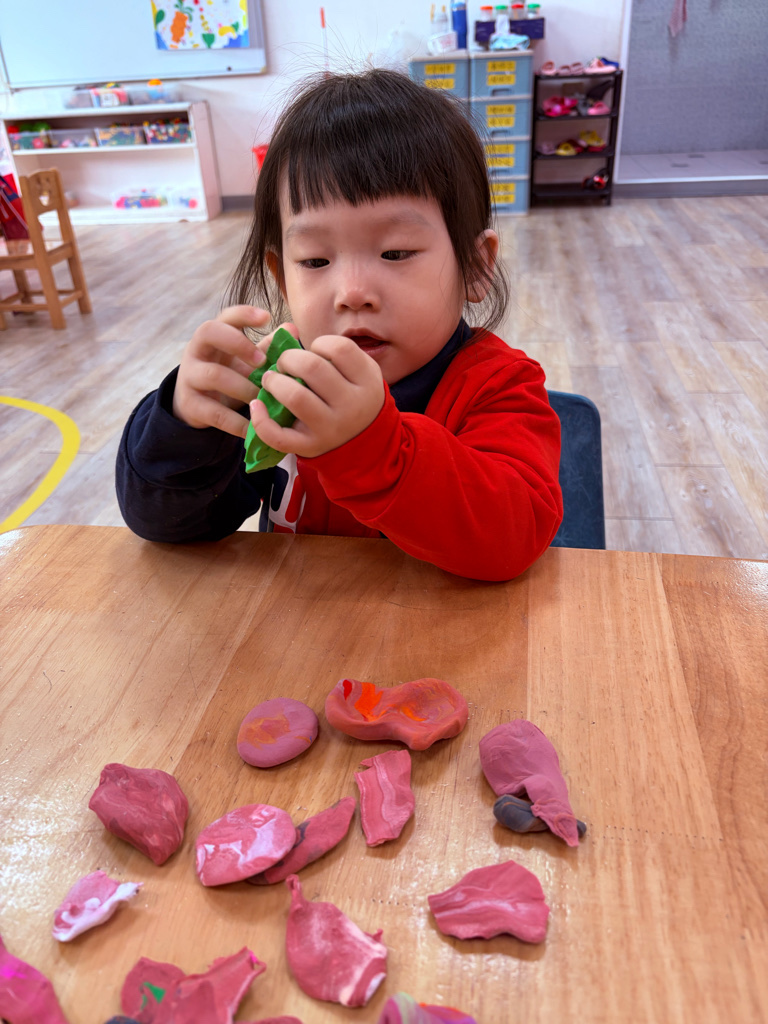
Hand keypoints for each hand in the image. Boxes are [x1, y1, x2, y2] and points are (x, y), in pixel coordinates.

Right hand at [173, 306, 271, 436]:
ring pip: (214, 375)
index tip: (267, 318)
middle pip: (209, 332)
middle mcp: (197, 350)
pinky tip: (255, 428)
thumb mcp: (245, 360)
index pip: (225, 315)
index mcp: (214, 335)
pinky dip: (238, 422)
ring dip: (243, 387)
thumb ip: (268, 346)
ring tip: (263, 398)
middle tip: (263, 361)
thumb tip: (292, 329)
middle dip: (239, 343)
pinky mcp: (190, 404)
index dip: (244, 313)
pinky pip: (215, 412)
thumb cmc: (229, 374)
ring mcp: (190, 376)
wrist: (196, 406)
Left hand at [249, 334, 384, 457]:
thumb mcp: (358, 373)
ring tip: (271, 380)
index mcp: (367, 381)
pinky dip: (261, 420)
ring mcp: (330, 428)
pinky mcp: (310, 447)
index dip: (320, 344)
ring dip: (274, 382)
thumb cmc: (353, 398)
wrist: (364, 444)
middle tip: (284, 363)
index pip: (340, 348)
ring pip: (295, 396)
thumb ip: (332, 351)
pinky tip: (256, 405)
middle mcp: (351, 405)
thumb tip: (287, 330)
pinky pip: (279, 436)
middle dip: (288, 358)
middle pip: (312, 367)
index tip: (314, 352)